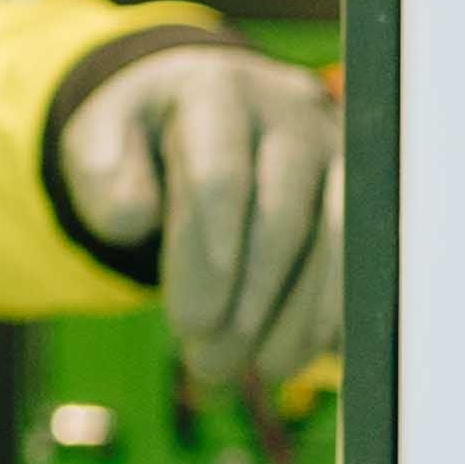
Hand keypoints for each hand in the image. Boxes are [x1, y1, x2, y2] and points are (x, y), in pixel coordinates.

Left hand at [57, 38, 341, 405]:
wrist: (202, 101)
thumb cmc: (142, 134)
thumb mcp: (98, 139)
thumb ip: (99, 173)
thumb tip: (135, 218)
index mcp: (215, 93)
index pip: (218, 179)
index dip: (207, 259)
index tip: (186, 324)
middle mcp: (287, 111)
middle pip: (280, 215)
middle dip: (247, 301)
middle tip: (210, 364)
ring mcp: (335, 146)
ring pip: (338, 237)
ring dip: (302, 314)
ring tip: (262, 370)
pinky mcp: (363, 183)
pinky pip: (366, 251)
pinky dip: (338, 306)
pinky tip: (308, 353)